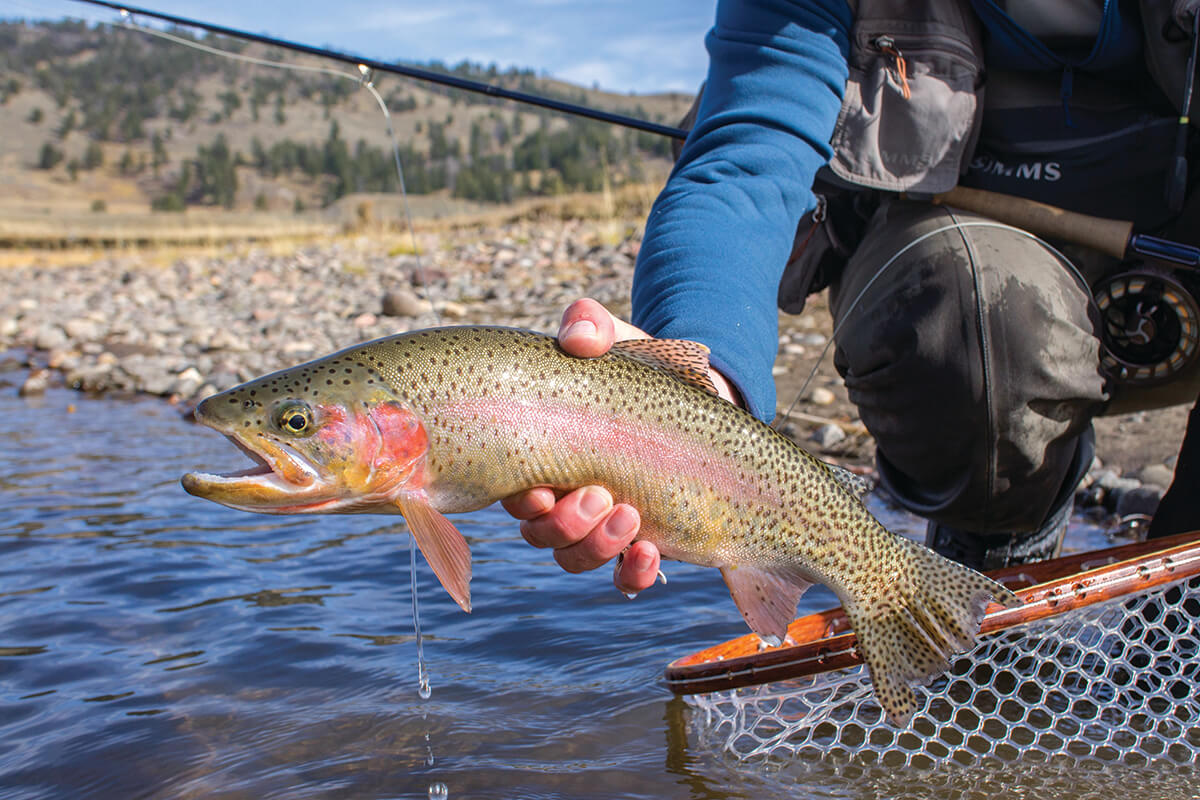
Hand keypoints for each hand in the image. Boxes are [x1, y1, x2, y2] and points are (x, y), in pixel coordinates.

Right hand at [503, 299, 742, 594]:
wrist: (703, 398)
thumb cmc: (641, 370)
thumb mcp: (617, 339)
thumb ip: (591, 326)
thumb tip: (579, 334)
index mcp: (544, 451)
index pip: (512, 490)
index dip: (520, 498)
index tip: (540, 487)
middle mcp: (564, 494)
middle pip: (539, 532)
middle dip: (562, 523)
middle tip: (597, 494)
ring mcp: (601, 522)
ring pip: (575, 557)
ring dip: (596, 546)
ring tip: (631, 516)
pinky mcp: (642, 540)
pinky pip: (624, 576)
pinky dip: (632, 573)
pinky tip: (652, 554)